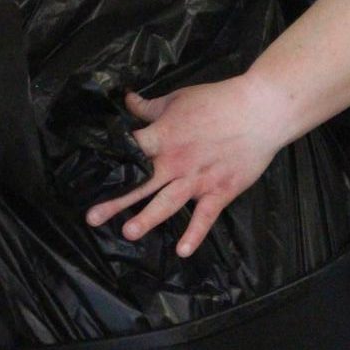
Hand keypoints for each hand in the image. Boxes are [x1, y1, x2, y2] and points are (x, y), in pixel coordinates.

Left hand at [85, 76, 286, 255]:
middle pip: (142, 184)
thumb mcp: (179, 98)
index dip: (110, 161)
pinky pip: (205, 216)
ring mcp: (198, 179)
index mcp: (164, 137)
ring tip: (128, 232)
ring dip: (148, 218)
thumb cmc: (218, 101)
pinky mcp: (220, 191)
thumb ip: (150, 107)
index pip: (130, 151)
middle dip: (117, 201)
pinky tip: (183, 250)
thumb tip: (126, 101)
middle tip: (92, 218)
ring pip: (168, 202)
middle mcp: (176, 162)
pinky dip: (195, 234)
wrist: (259, 110)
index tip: (90, 175)